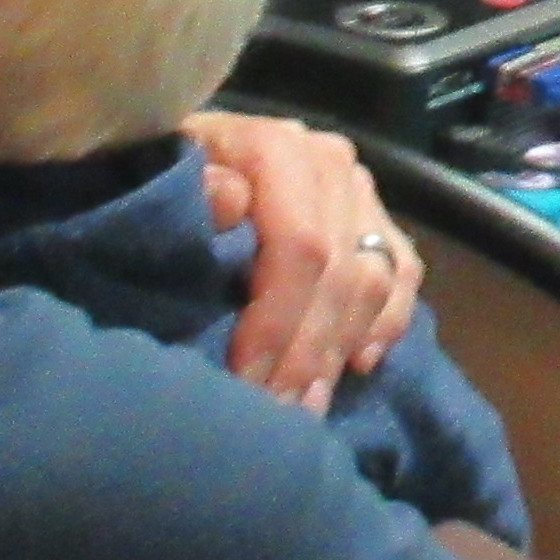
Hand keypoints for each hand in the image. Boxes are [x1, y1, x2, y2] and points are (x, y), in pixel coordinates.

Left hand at [183, 111, 422, 409]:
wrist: (182, 153)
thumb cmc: (158, 172)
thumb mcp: (156, 173)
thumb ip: (188, 188)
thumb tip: (228, 200)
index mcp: (278, 148)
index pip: (301, 245)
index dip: (278, 319)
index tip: (245, 378)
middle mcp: (331, 163)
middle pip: (340, 273)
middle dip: (306, 352)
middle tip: (275, 412)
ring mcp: (358, 191)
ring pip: (374, 282)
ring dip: (339, 351)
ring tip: (304, 405)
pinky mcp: (375, 217)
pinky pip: (402, 275)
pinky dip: (385, 323)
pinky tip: (358, 364)